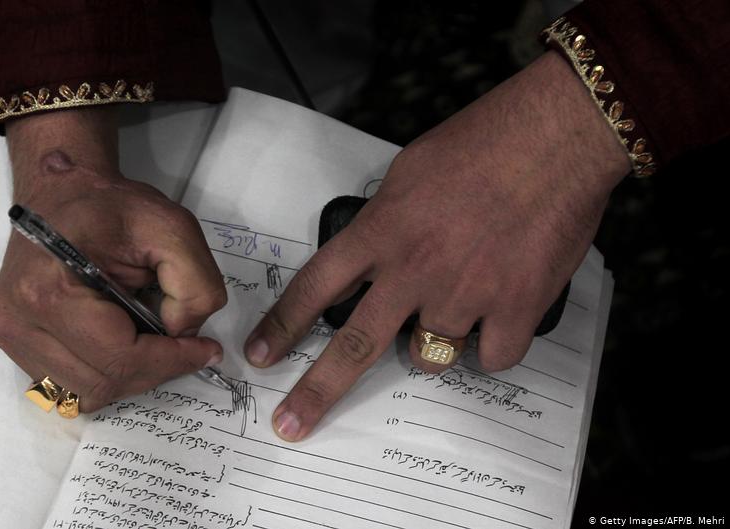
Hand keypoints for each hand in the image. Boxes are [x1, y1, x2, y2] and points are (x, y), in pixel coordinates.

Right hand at [0, 107, 226, 411]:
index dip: (170, 361)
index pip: (118, 357)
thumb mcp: (172, 228)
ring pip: (85, 392)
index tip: (205, 350)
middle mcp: (17, 319)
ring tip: (147, 337)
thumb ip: (194, 285)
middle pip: (103, 382)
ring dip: (128, 374)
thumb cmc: (112, 206)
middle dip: (153, 369)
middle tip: (181, 343)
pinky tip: (119, 341)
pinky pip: (67, 383)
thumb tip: (182, 334)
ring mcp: (8, 333)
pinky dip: (103, 372)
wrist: (61, 191)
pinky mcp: (10, 339)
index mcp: (49, 290)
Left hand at [245, 51, 631, 440]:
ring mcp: (464, 295)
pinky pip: (491, 358)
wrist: (557, 135)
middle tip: (291, 423)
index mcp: (382, 231)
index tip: (260, 355)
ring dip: (431, 343)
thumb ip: (384, 223)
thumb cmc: (484, 140)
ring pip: (428, 356)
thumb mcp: (408, 173)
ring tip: (456, 304)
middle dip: (317, 391)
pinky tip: (498, 316)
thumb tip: (374, 254)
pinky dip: (492, 345)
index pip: (315, 288)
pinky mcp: (514, 309)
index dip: (282, 326)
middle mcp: (414, 270)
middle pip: (355, 345)